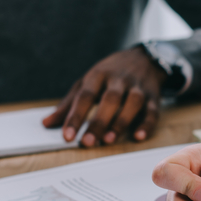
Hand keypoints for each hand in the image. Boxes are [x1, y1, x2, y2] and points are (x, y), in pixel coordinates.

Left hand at [42, 46, 165, 146]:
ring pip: (132, 103)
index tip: (67, 136)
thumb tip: (47, 123)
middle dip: (98, 122)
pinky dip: (146, 124)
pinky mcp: (153, 97)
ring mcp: (138, 87)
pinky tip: (138, 137)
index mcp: (98, 75)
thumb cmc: (109, 74)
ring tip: (108, 140)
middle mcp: (119, 79)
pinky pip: (152, 111)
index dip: (75, 116)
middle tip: (88, 142)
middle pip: (110, 99)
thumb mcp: (86, 82)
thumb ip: (68, 104)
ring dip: (121, 122)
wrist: (143, 58)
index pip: (85, 95)